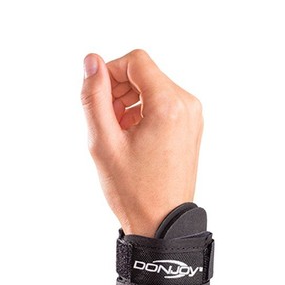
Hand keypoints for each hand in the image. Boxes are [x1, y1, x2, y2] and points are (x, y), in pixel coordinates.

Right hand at [81, 49, 202, 236]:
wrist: (161, 223)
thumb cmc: (133, 190)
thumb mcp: (103, 141)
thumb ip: (94, 97)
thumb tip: (92, 62)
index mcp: (169, 105)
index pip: (136, 61)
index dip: (110, 73)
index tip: (98, 100)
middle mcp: (187, 106)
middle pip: (145, 74)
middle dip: (119, 91)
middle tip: (106, 123)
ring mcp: (192, 118)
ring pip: (153, 89)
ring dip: (129, 103)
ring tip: (117, 135)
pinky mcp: (190, 129)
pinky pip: (163, 106)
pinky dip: (143, 114)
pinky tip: (131, 139)